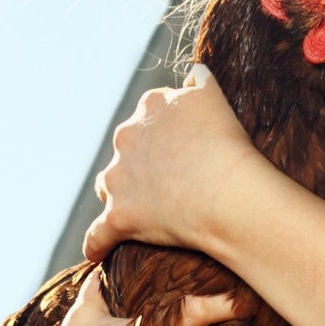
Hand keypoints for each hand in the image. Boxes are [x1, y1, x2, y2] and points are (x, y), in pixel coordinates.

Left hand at [83, 64, 261, 262]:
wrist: (226, 192)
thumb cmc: (226, 145)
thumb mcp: (215, 97)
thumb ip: (200, 81)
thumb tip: (193, 72)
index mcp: (150, 107)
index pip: (151, 114)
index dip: (168, 131)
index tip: (184, 146)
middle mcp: (127, 137)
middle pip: (127, 150)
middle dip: (141, 161)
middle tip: (172, 179)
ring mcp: (120, 178)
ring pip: (110, 186)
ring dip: (121, 195)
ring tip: (142, 210)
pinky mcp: (119, 217)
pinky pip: (99, 234)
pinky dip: (98, 244)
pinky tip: (97, 252)